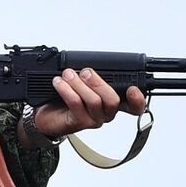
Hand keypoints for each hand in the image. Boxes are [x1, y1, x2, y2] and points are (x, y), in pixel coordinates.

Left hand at [30, 68, 147, 139]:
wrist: (47, 115)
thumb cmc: (66, 98)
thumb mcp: (82, 83)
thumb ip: (92, 75)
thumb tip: (90, 63)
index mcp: (112, 101)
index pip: (133, 105)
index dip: (138, 99)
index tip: (133, 89)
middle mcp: (106, 112)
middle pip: (113, 100)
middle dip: (99, 82)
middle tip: (85, 72)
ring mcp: (94, 119)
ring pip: (94, 102)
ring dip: (79, 84)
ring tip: (67, 74)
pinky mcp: (80, 123)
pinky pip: (77, 105)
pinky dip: (67, 91)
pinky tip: (59, 83)